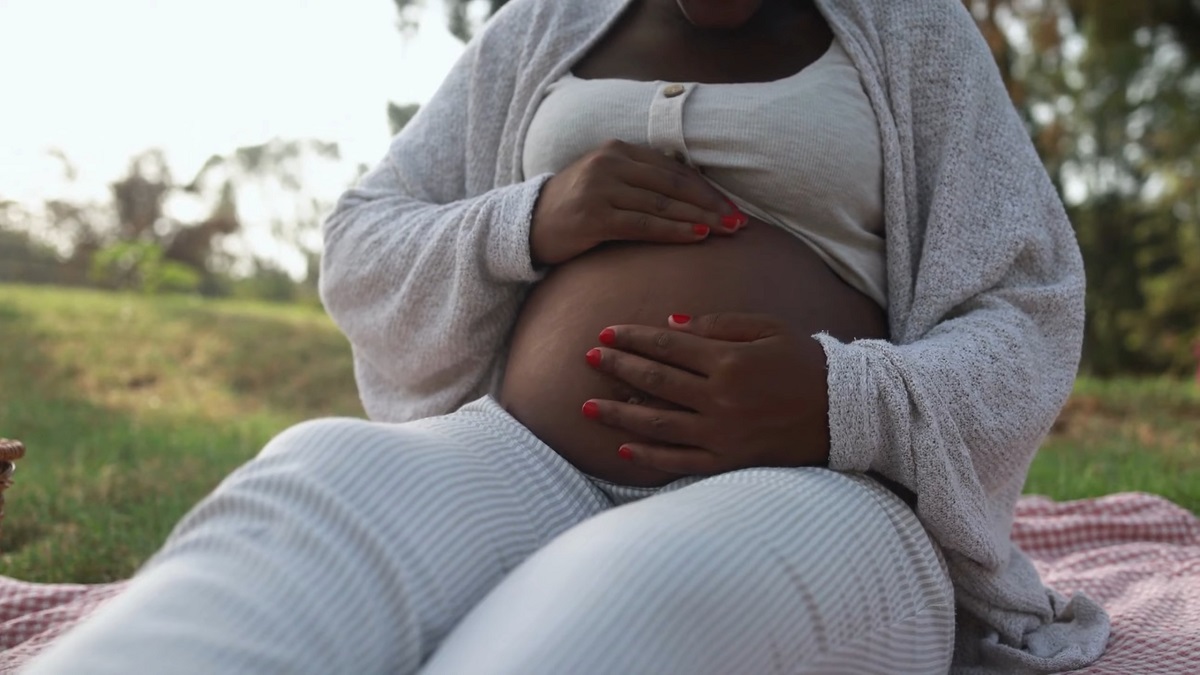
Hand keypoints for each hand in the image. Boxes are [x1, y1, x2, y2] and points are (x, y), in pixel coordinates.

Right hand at [530, 139, 746, 265]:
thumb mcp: (608, 183)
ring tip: (726, 231)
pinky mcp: (594, 215)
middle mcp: (610, 163)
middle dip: (711, 205)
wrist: (527, 225)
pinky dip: (674, 231)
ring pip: (663, 204)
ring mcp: (601, 187)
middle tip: (739, 223)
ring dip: (699, 219)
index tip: (732, 207)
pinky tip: (696, 237)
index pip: (674, 169)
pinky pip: (644, 224)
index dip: (706, 189)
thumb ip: (641, 182)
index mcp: (618, 150)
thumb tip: (692, 195)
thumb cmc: (575, 209)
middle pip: (673, 185)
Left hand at [580, 313, 830, 475]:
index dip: (633, 339)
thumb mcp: (768, 329)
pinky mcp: (728, 462)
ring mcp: (722, 433)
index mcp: (729, 361)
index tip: (606, 333)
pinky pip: (679, 460)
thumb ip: (717, 326)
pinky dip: (649, 456)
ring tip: (587, 407)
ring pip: (657, 424)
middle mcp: (720, 398)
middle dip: (617, 368)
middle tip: (587, 358)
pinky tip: (623, 448)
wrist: (845, 412)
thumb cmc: (805, 363)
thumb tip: (669, 325)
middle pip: (655, 381)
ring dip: (618, 415)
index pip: (667, 347)